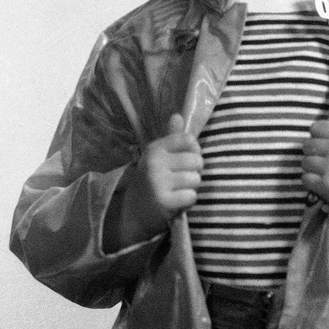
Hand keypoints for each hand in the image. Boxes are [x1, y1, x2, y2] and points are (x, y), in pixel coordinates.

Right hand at [114, 115, 202, 246]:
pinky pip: (192, 196)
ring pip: (196, 179)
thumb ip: (170, 138)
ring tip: (177, 191)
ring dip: (191, 188)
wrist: (132, 212)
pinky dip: (187, 201)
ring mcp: (158, 182)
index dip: (194, 151)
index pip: (188, 140)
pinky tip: (176, 202)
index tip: (184, 161)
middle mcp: (155, 162)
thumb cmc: (150, 182)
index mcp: (155, 149)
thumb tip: (178, 115)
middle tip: (181, 180)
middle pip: (196, 161)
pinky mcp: (164, 201)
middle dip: (194, 172)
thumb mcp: (156, 157)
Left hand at [301, 120, 328, 236]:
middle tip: (320, 162)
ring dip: (310, 169)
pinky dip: (310, 182)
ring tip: (321, 174)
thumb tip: (325, 127)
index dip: (316, 136)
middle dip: (312, 154)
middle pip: (308, 145)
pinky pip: (305, 178)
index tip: (321, 145)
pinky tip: (320, 184)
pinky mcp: (325, 185)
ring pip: (305, 162)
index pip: (317, 127)